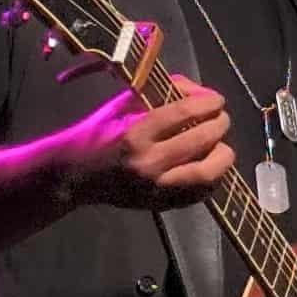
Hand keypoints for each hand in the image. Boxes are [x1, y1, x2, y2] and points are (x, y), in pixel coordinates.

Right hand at [63, 75, 234, 211]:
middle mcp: (149, 163)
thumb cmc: (98, 133)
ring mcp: (157, 189)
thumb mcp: (122, 104)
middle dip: (219, 123)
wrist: (75, 175)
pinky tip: (209, 163)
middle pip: (202, 140)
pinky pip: (201, 193)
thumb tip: (196, 92)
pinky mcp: (162, 205)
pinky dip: (213, 177)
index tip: (216, 100)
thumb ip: (159, 93)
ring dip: (221, 153)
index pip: (184, 113)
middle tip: (220, 118)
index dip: (208, 102)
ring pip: (209, 172)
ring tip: (219, 142)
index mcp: (136, 134)